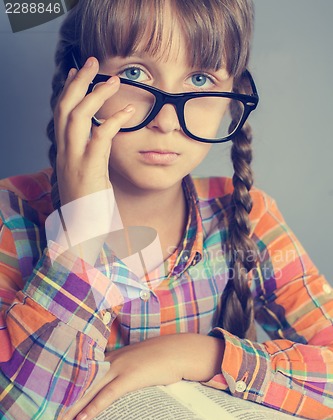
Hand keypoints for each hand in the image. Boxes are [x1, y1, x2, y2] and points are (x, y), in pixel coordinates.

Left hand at [51, 334, 223, 419]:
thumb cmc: (160, 358)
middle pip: (79, 384)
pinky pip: (108, 394)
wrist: (179, 350)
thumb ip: (122, 373)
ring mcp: (119, 368)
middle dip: (62, 404)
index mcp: (109, 359)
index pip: (81, 376)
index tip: (52, 406)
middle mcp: (109, 362)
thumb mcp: (137, 364)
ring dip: (71, 409)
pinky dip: (95, 407)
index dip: (66, 392)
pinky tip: (83, 419)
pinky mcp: (131, 376)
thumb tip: (112, 388)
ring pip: (88, 390)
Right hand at [54, 56, 134, 205]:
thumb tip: (102, 143)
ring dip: (94, 94)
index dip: (69, 90)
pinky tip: (128, 111)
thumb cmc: (88, 208)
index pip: (61, 114)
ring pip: (77, 117)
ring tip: (113, 80)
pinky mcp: (88, 171)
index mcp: (65, 153)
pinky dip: (114, 121)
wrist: (81, 234)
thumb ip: (92, 157)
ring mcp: (74, 161)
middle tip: (93, 62)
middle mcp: (65, 153)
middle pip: (65, 107)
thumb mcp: (89, 178)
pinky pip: (100, 138)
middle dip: (79, 82)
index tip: (78, 72)